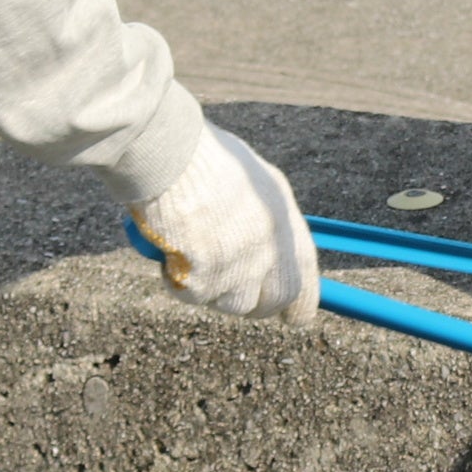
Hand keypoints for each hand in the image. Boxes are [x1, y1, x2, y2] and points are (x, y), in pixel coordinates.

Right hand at [125, 122, 320, 319]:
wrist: (170, 155)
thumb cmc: (207, 159)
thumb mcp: (256, 183)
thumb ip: (268, 219)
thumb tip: (274, 251)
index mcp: (286, 222)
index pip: (304, 280)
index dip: (300, 304)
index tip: (293, 316)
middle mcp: (269, 250)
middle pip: (270, 302)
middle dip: (253, 303)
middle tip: (228, 286)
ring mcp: (237, 268)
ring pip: (228, 303)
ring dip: (209, 288)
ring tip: (190, 249)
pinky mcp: (203, 281)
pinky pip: (189, 295)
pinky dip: (175, 278)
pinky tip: (168, 246)